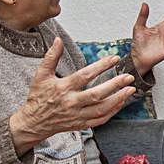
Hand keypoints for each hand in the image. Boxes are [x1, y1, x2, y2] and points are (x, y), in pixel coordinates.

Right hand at [10, 38, 136, 155]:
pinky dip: (112, 112)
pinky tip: (121, 102)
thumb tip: (58, 39)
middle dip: (115, 85)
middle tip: (129, 76)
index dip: (101, 66)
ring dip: (118, 99)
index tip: (115, 58)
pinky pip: (100, 120)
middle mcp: (71, 102)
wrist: (33, 123)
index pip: (85, 75)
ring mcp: (77, 115)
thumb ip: (51, 57)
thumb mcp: (41, 75)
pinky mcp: (80, 124)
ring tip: (130, 89)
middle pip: (97, 94)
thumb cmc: (38, 97)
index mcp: (63, 88)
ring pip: (101, 109)